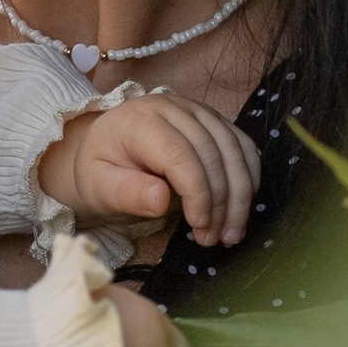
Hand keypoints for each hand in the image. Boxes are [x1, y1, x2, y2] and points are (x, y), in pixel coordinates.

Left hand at [42, 92, 260, 248]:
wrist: (105, 149)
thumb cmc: (101, 171)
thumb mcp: (99, 188)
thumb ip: (127, 193)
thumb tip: (161, 200)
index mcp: (140, 121)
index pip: (181, 156)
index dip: (198, 194)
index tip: (200, 227)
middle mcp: (173, 107)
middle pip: (213, 152)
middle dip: (221, 201)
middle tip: (216, 239)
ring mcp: (197, 110)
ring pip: (234, 149)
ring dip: (240, 194)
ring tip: (232, 232)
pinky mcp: (213, 119)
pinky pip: (242, 145)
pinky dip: (248, 177)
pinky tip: (241, 207)